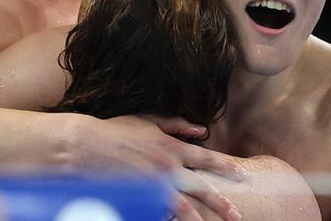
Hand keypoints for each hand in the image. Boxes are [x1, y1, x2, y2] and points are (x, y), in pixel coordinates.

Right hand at [78, 115, 245, 220]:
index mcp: (171, 146)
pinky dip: (173, 219)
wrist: (88, 146)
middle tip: (236, 214)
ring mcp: (154, 186)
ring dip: (201, 219)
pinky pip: (163, 213)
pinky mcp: (141, 199)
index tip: (242, 174)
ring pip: (185, 207)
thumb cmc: (117, 130)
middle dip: (221, 202)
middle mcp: (167, 167)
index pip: (206, 158)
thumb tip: (201, 129)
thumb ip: (177, 124)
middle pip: (201, 188)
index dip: (226, 166)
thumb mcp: (149, 120)